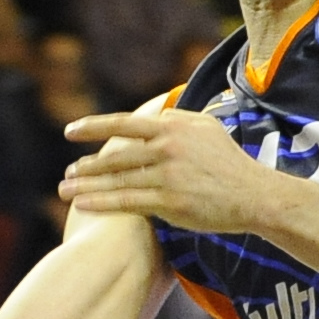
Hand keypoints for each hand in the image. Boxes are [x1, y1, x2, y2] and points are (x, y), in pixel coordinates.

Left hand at [60, 101, 281, 230]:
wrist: (254, 194)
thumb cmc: (229, 162)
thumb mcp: (205, 128)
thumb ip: (176, 119)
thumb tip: (154, 114)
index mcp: (172, 127)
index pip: (124, 124)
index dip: (93, 126)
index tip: (71, 131)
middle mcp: (167, 147)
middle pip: (115, 154)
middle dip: (86, 164)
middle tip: (67, 170)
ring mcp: (168, 175)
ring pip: (117, 180)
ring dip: (87, 184)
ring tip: (65, 189)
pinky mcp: (171, 202)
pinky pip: (128, 202)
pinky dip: (102, 203)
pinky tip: (83, 204)